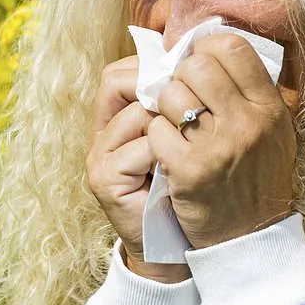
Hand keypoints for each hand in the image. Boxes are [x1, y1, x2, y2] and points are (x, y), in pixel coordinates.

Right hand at [86, 54, 190, 281]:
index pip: (125, 70)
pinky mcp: (104, 178)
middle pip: (120, 81)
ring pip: (140, 112)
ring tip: (193, 148)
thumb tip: (205, 57)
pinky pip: (145, 146)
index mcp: (118, 117)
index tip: (193, 83)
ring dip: (175, 127)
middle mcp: (102, 131)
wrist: (180, 248)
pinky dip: (171, 154)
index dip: (159, 68)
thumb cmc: (191, 189)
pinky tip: (184, 172)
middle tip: (195, 116)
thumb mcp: (188, 140)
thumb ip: (185, 102)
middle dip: (165, 93)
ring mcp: (98, 155)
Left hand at [149, 34, 295, 248]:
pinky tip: (166, 149)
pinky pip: (156, 129)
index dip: (207, 48)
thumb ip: (251, 92)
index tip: (198, 62)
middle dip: (181, 76)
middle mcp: (247, 124)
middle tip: (182, 94)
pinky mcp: (188, 170)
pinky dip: (156, 136)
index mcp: (270, 108)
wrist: (250, 239)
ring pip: (171, 94)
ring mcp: (217, 147)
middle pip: (196, 66)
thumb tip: (216, 44)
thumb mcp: (274, 132)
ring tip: (173, 123)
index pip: (233, 47)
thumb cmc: (256, 177)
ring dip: (164, 106)